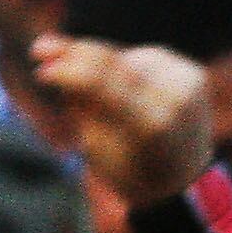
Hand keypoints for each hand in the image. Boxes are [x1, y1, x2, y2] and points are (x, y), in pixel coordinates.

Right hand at [28, 35, 213, 206]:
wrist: (186, 183)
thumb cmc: (132, 172)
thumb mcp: (98, 146)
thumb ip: (79, 100)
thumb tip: (50, 56)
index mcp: (151, 124)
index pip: (101, 82)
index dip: (67, 71)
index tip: (40, 68)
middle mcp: (174, 98)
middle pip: (113, 61)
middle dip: (75, 54)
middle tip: (40, 49)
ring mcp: (186, 81)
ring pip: (127, 58)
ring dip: (100, 65)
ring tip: (90, 89)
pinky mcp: (191, 72)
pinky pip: (146, 60)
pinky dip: (125, 68)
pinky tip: (120, 86)